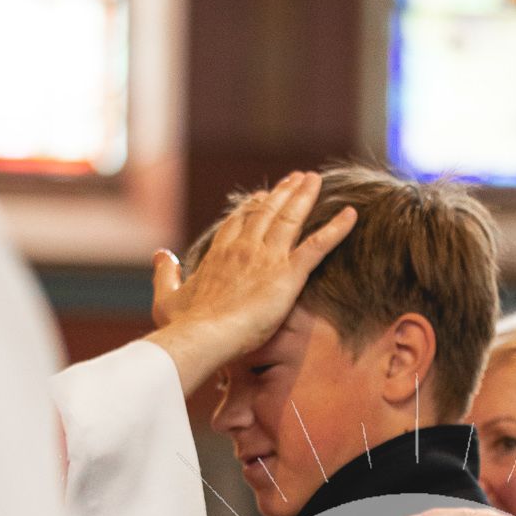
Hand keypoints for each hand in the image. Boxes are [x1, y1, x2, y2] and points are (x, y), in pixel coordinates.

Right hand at [147, 171, 357, 395]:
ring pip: (290, 218)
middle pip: (266, 212)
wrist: (201, 337)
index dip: (252, 206)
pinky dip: (337, 229)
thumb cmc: (183, 326)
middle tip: (297, 178)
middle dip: (282, 193)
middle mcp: (244, 248)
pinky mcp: (288, 274)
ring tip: (315, 180)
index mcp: (219, 253)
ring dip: (304, 197)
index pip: (239, 222)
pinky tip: (352, 214)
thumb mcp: (165, 298)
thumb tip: (163, 254)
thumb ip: (166, 274)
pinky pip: (319, 246)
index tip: (262, 196)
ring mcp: (267, 258)